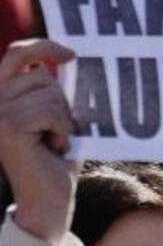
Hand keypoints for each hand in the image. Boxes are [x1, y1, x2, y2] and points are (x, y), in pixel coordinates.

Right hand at [0, 39, 78, 242]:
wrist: (48, 198)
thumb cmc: (55, 158)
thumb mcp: (53, 115)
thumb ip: (51, 88)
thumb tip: (68, 56)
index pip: (15, 55)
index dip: (42, 47)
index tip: (71, 54)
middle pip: (42, 76)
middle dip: (60, 103)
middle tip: (53, 133)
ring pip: (51, 93)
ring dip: (62, 119)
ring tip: (50, 143)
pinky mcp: (8, 126)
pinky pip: (54, 111)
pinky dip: (62, 129)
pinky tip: (51, 148)